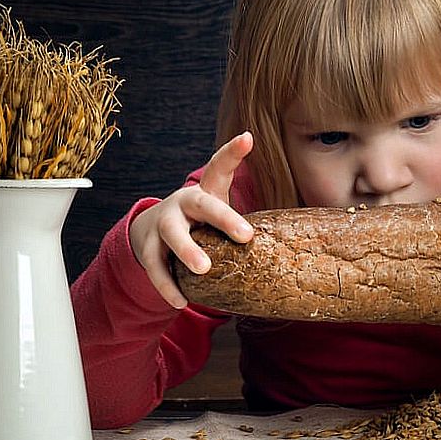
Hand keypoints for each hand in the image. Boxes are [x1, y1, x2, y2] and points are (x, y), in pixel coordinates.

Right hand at [129, 132, 254, 308]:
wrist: (150, 232)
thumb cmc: (198, 224)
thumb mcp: (218, 213)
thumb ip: (243, 219)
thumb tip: (293, 239)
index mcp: (204, 192)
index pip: (219, 168)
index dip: (232, 153)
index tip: (247, 138)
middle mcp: (182, 203)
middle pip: (201, 204)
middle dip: (223, 218)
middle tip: (246, 235)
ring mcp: (162, 224)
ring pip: (171, 235)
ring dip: (187, 250)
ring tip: (203, 269)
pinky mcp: (148, 248)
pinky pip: (156, 267)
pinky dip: (168, 286)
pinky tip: (182, 301)